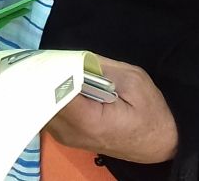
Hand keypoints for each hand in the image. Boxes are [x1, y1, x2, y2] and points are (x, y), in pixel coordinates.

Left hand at [44, 57, 177, 163]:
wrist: (158, 143)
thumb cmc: (149, 112)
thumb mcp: (132, 79)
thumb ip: (99, 67)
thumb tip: (72, 58)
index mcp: (87, 120)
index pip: (53, 90)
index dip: (53, 69)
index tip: (58, 56)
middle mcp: (69, 132)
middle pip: (42, 98)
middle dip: (48, 76)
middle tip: (59, 59)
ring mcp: (63, 136)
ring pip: (41, 104)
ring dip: (49, 86)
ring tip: (64, 70)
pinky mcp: (63, 135)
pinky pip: (48, 110)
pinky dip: (53, 95)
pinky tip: (67, 85)